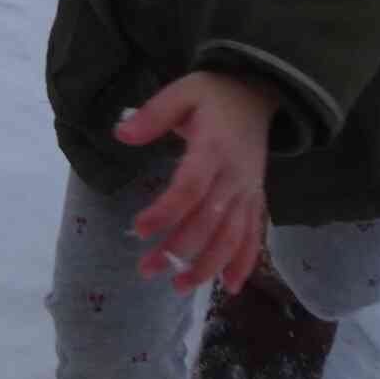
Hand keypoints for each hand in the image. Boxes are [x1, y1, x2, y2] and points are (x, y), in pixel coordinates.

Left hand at [118, 73, 275, 293]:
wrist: (259, 93)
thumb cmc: (214, 94)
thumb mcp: (182, 91)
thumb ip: (153, 113)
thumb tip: (121, 133)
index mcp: (213, 148)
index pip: (189, 188)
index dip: (165, 212)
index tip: (138, 229)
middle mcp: (234, 176)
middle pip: (207, 221)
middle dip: (178, 249)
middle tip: (146, 269)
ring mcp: (248, 191)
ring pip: (231, 236)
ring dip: (207, 265)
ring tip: (178, 286)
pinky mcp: (257, 198)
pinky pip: (254, 235)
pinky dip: (244, 262)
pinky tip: (229, 287)